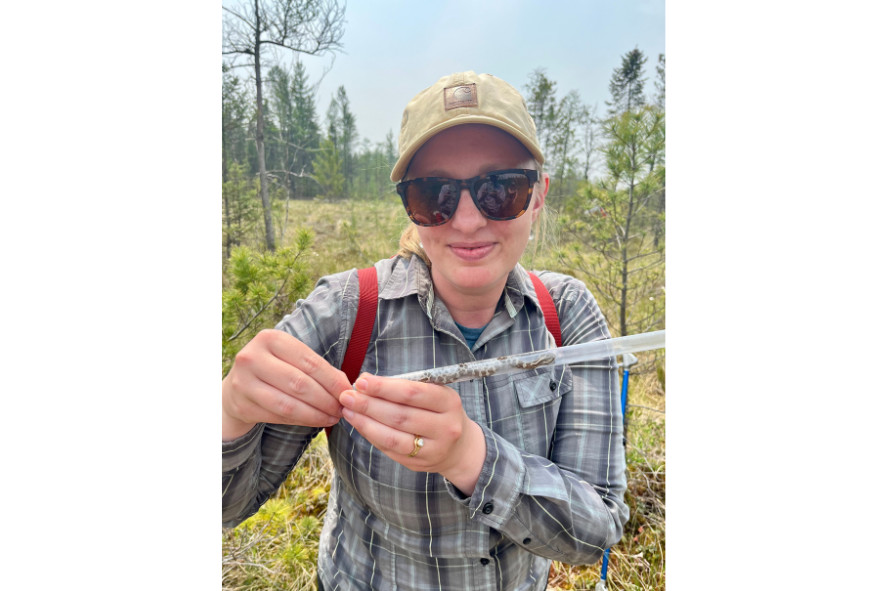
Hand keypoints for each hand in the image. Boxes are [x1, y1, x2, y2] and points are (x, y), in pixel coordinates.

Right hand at [222, 330, 351, 439]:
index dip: (332, 380)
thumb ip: (317, 368)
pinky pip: (278, 417)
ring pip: (289, 404)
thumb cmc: (274, 370)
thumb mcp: (290, 359)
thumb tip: (346, 386)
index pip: (309, 362)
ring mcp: (243, 382)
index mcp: (270, 339)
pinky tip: (316, 421)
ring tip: (332, 417)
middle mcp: (252, 357)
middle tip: (342, 409)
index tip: (348, 392)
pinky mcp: (241, 405)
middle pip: (300, 384)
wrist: (236, 389)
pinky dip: (302, 421)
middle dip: (326, 399)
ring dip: (316, 414)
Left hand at [339, 373, 486, 493]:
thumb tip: (365, 381)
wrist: (459, 448)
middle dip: (369, 405)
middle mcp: (445, 428)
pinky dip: (371, 435)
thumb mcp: (434, 394)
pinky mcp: (419, 464)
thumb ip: (404, 387)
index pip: (412, 393)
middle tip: (347, 396)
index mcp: (449, 403)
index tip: (362, 381)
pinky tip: (359, 424)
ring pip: (393, 437)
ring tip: (348, 410)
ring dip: (366, 423)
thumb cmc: (440, 412)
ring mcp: (433, 449)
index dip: (384, 387)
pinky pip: (390, 449)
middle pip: (400, 416)